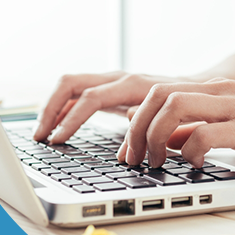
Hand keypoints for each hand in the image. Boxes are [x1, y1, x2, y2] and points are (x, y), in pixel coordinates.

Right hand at [32, 72, 185, 143]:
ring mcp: (109, 81)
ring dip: (51, 107)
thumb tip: (124, 156)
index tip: (57, 140)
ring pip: (69, 85)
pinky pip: (76, 93)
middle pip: (70, 83)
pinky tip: (55, 126)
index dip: (71, 119)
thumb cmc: (183, 106)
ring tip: (40, 132)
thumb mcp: (168, 120)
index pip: (91, 98)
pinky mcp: (107, 88)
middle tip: (39, 135)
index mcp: (131, 85)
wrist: (194, 87)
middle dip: (50, 108)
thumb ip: (146, 133)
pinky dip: (62, 108)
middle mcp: (116, 78)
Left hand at [118, 78, 234, 168]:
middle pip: (156, 95)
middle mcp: (220, 91)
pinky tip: (195, 166)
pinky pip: (207, 133)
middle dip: (135, 129)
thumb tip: (165, 139)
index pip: (156, 93)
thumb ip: (199, 127)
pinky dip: (191, 151)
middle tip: (133, 159)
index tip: (127, 150)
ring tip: (156, 163)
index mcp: (214, 89)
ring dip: (155, 136)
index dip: (133, 121)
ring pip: (174, 106)